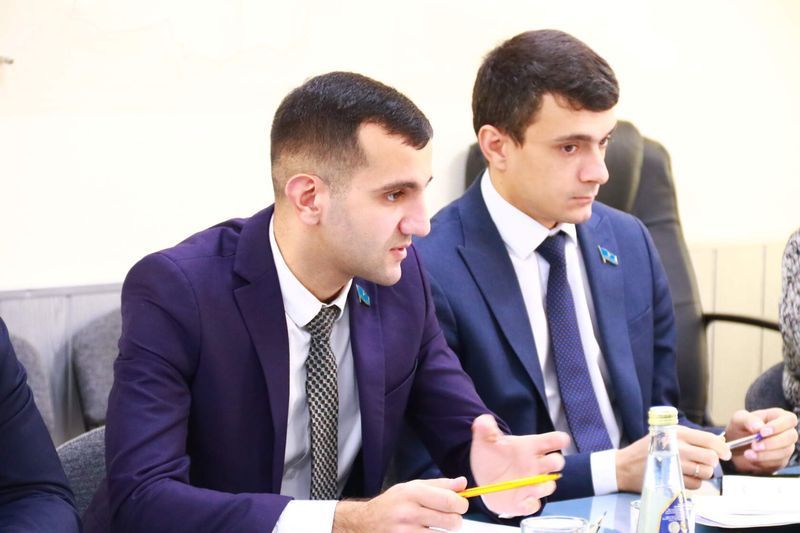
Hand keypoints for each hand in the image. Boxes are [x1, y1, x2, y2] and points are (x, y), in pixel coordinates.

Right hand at [332, 477, 467, 532]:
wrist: (365, 523)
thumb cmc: (392, 503)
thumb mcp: (412, 487)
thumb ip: (440, 485)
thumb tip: (463, 484)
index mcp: (412, 493)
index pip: (449, 500)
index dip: (462, 504)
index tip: (460, 505)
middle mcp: (409, 513)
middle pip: (452, 522)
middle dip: (456, 520)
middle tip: (448, 518)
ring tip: (433, 527)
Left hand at [469, 414, 568, 516]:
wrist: (484, 480)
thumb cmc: (491, 457)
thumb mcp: (485, 440)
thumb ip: (485, 428)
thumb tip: (484, 420)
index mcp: (530, 447)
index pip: (552, 440)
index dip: (559, 440)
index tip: (562, 440)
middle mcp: (536, 466)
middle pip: (557, 462)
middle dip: (555, 463)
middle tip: (543, 463)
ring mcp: (532, 485)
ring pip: (548, 486)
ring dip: (542, 486)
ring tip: (528, 485)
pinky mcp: (525, 502)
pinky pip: (534, 505)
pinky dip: (530, 503)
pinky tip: (521, 500)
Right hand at [616, 427, 730, 491]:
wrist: (626, 465)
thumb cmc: (647, 449)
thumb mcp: (665, 434)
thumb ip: (688, 438)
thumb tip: (716, 444)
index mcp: (677, 433)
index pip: (709, 439)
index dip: (722, 448)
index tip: (725, 454)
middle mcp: (678, 447)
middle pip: (711, 458)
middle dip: (711, 462)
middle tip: (705, 463)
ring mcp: (676, 464)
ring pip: (706, 472)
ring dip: (703, 473)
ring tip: (692, 470)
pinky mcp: (674, 479)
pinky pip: (697, 484)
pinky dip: (694, 483)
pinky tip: (683, 477)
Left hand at [726, 408, 797, 473]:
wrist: (734, 448)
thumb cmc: (740, 429)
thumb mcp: (738, 420)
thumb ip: (748, 420)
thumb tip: (758, 427)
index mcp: (777, 417)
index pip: (789, 419)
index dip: (778, 426)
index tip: (762, 432)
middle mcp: (785, 431)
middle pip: (791, 436)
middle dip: (772, 442)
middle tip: (754, 445)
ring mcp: (785, 446)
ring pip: (785, 451)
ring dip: (765, 454)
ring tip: (748, 453)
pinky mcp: (781, 460)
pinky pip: (778, 462)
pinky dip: (763, 461)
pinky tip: (751, 458)